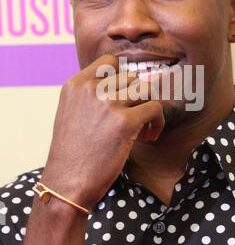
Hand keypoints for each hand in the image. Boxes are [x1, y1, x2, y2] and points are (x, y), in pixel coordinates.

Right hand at [40, 54, 164, 209]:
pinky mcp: (126, 122)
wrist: (66, 183)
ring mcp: (109, 103)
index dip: (123, 78)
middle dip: (138, 97)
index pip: (110, 61)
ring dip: (149, 107)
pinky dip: (158, 121)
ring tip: (144, 129)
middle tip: (137, 119)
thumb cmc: (71, 153)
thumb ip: (90, 95)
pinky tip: (149, 137)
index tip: (126, 97)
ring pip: (145, 89)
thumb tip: (123, 87)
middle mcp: (92, 88)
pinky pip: (155, 108)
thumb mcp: (71, 113)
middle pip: (131, 77)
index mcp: (75, 84)